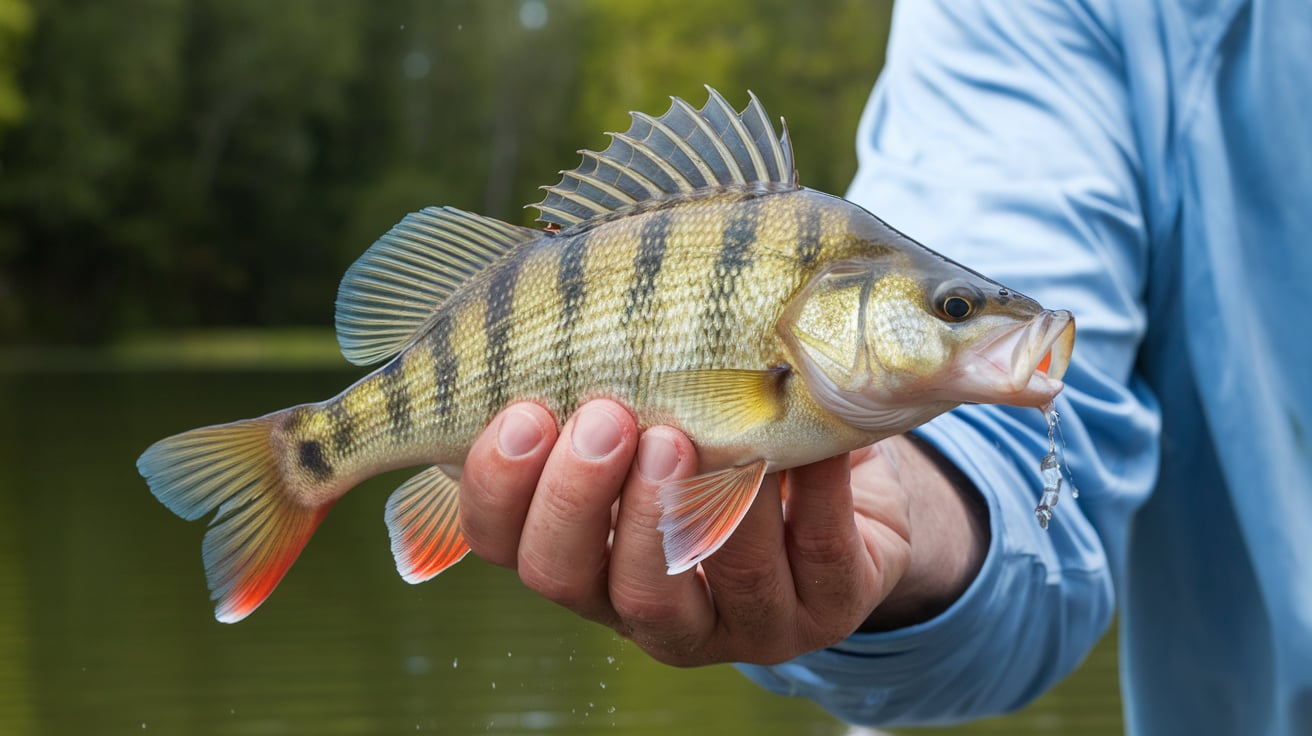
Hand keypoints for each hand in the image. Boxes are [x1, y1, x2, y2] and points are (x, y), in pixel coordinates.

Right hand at [458, 399, 985, 665]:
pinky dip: (812, 493)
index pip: (501, 538)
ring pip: (679, 597)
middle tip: (608, 418)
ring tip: (690, 431)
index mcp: (587, 543)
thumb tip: (531, 274)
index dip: (497, 485)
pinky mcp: (826, 610)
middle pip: (564, 578)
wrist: (864, 430)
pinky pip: (812, 558)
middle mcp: (643, 599)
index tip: (523, 410)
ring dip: (675, 510)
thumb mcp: (671, 376)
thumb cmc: (746, 399)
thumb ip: (605, 354)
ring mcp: (733, 622)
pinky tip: (812, 438)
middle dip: (576, 499)